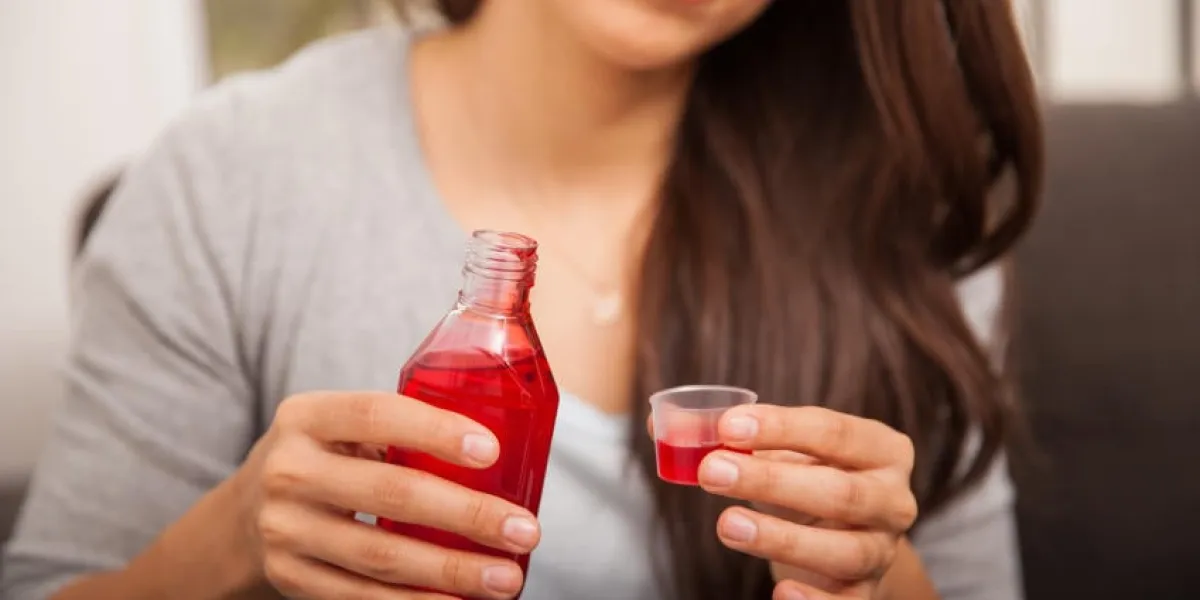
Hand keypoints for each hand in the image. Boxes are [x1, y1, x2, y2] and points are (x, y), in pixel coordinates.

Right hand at [231, 391, 541, 599]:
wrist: (243, 514)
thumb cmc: (324, 459)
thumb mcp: (339, 428)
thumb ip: (397, 430)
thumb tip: (504, 450)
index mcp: (307, 417)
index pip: (375, 414)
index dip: (435, 431)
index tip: (491, 451)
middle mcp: (289, 470)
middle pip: (391, 492)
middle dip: (468, 514)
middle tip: (525, 529)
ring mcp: (286, 529)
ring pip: (382, 556)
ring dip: (453, 571)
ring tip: (506, 577)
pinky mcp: (292, 577)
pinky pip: (362, 596)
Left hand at [697, 405, 917, 599]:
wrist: (837, 531)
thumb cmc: (807, 476)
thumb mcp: (785, 448)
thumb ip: (740, 437)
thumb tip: (675, 429)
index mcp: (882, 449)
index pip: (835, 432)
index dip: (781, 428)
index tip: (728, 428)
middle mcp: (893, 500)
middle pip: (841, 492)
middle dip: (772, 481)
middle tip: (713, 471)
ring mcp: (883, 550)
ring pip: (844, 550)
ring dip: (782, 539)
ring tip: (727, 524)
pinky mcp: (864, 593)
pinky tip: (781, 592)